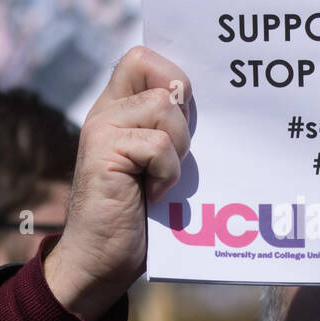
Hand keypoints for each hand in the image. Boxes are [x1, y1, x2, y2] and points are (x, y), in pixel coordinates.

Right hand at [44, 46, 191, 319]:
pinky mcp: (102, 151)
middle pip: (151, 64)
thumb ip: (173, 131)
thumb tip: (218, 105)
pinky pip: (159, 144)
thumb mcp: (162, 165)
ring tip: (162, 178)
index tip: (187, 114)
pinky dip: (167, 173)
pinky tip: (153, 194)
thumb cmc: (142, 219)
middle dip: (180, 105)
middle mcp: (107, 111)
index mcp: (121, 110)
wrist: (102, 262)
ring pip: (163, 106)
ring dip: (178, 147)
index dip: (173, 73)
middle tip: (177, 149)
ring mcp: (101, 128)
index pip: (144, 58)